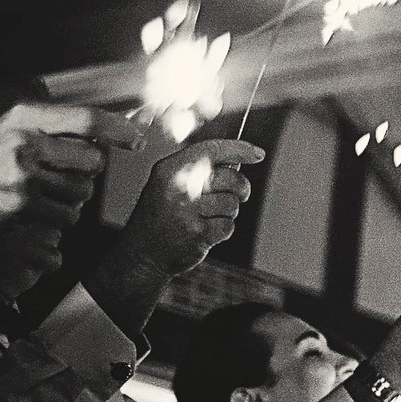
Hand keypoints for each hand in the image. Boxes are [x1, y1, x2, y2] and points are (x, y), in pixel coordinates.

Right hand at [0, 104, 149, 234]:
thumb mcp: (13, 128)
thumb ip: (55, 127)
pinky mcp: (23, 205)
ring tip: (46, 192)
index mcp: (26, 118)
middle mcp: (26, 143)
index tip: (136, 140)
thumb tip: (105, 134)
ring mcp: (24, 175)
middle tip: (65, 174)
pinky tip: (39, 208)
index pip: (86, 119)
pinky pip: (67, 215)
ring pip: (82, 191)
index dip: (118, 130)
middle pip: (92, 161)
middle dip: (87, 172)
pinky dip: (60, 215)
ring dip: (73, 197)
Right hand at [115, 137, 262, 276]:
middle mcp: (178, 187)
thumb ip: (197, 169)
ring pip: (232, 204)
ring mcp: (187, 211)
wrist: (142, 252)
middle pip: (230, 177)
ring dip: (227, 212)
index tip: (257, 154)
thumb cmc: (159, 216)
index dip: (239, 149)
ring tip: (207, 217)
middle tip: (232, 195)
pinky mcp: (198, 234)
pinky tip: (205, 231)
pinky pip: (228, 226)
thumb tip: (237, 159)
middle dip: (239, 188)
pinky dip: (222, 230)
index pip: (211, 150)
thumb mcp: (167, 182)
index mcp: (170, 170)